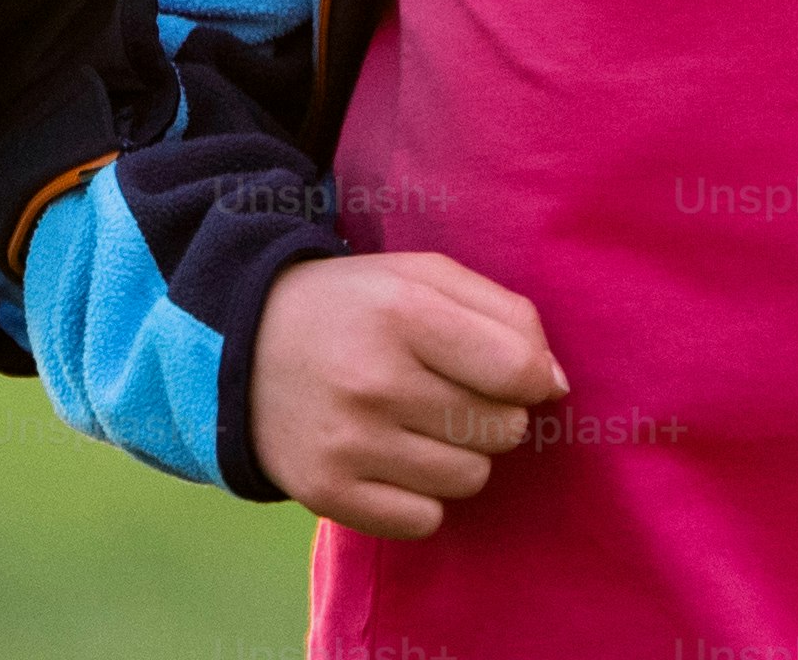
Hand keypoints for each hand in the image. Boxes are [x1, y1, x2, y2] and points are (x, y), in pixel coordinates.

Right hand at [251, 251, 567, 537]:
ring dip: (460, 454)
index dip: (531, 376)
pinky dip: (422, 497)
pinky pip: (424, 521)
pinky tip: (394, 459)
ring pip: (469, 479)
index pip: (519, 371)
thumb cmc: (356, 306)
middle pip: (501, 429)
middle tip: (450, 390)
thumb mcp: (425, 276)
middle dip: (493, 412)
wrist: (242, 345)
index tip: (507, 370)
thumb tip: (555, 387)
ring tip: (419, 422)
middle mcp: (374, 380)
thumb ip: (506, 315)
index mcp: (404, 312)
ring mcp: (348, 442)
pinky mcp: (327, 492)